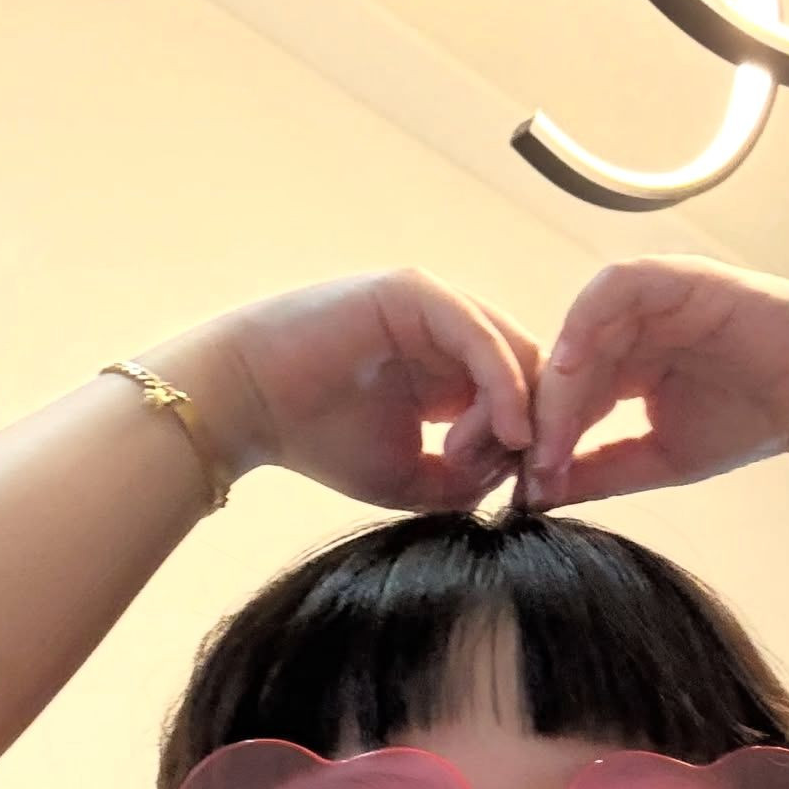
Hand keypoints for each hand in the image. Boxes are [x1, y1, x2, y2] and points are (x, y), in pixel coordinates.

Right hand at [192, 268, 538, 510]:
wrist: (247, 406)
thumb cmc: (318, 440)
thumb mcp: (411, 477)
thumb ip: (469, 479)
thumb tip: (522, 479)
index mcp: (452, 370)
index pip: (526, 396)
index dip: (539, 443)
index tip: (537, 494)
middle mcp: (451, 332)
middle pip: (534, 372)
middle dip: (541, 430)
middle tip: (530, 481)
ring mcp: (436, 307)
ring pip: (516, 354)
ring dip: (521, 414)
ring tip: (496, 461)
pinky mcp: (416, 294)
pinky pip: (482, 336)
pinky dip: (505, 386)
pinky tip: (509, 431)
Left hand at [515, 255, 788, 508]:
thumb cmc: (751, 421)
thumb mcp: (660, 457)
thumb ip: (601, 470)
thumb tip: (538, 496)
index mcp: (624, 362)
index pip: (566, 395)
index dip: (542, 438)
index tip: (529, 487)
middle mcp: (630, 326)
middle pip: (565, 362)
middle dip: (540, 414)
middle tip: (528, 464)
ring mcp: (651, 299)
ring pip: (581, 328)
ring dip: (560, 378)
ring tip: (548, 427)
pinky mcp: (676, 277)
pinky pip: (616, 287)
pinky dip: (588, 321)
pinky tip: (574, 365)